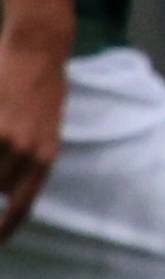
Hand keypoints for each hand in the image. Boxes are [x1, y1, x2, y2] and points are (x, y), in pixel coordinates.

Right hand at [0, 29, 68, 241]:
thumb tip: (5, 189)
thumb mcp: (45, 130)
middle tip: (0, 173)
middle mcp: (28, 153)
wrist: (38, 51)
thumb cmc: (41, 89)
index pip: (22, 205)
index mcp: (46, 158)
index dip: (5, 228)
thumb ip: (28, 159)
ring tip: (4, 138)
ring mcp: (6, 137)